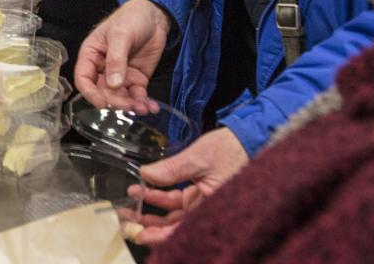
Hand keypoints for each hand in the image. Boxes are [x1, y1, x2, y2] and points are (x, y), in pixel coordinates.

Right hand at [75, 0, 171, 109]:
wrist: (155, 14)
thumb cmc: (131, 18)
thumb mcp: (121, 35)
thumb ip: (116, 59)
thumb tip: (113, 85)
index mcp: (91, 55)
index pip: (84, 78)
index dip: (90, 93)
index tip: (103, 103)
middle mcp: (103, 68)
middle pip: (103, 92)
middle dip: (116, 101)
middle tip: (129, 105)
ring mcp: (121, 75)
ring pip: (120, 97)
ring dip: (131, 105)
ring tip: (144, 108)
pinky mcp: (137, 79)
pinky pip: (137, 95)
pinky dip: (143, 103)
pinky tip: (151, 106)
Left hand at [128, 128, 249, 246]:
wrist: (247, 138)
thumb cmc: (230, 150)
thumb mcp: (198, 157)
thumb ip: (172, 169)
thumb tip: (146, 174)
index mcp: (211, 208)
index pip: (182, 230)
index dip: (158, 236)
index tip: (137, 233)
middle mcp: (207, 210)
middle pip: (174, 226)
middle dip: (149, 223)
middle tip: (126, 217)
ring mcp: (203, 202)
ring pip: (173, 213)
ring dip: (151, 208)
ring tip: (131, 198)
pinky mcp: (200, 193)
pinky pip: (177, 201)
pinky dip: (160, 196)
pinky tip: (143, 187)